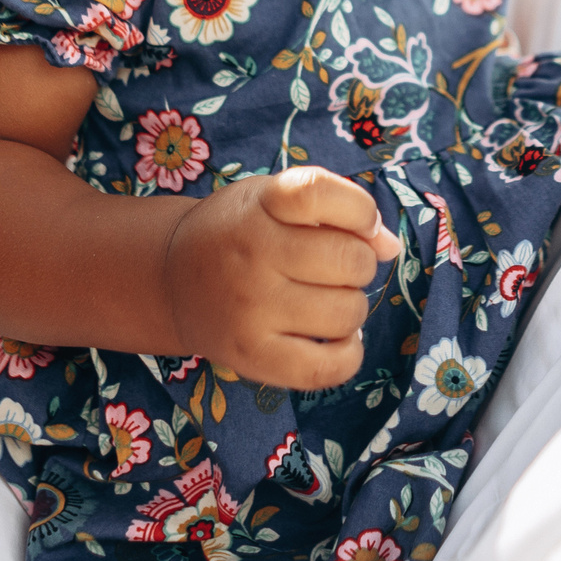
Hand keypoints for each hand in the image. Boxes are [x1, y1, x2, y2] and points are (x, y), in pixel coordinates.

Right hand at [163, 167, 401, 389]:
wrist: (171, 280)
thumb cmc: (240, 232)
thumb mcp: (274, 199)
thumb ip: (336, 210)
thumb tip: (389, 246)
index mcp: (261, 204)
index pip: (321, 193)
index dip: (359, 210)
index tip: (358, 224)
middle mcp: (252, 253)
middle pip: (350, 259)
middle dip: (358, 263)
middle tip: (335, 268)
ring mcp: (250, 308)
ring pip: (347, 313)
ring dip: (351, 307)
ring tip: (326, 301)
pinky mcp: (251, 355)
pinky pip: (327, 367)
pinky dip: (348, 354)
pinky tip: (335, 339)